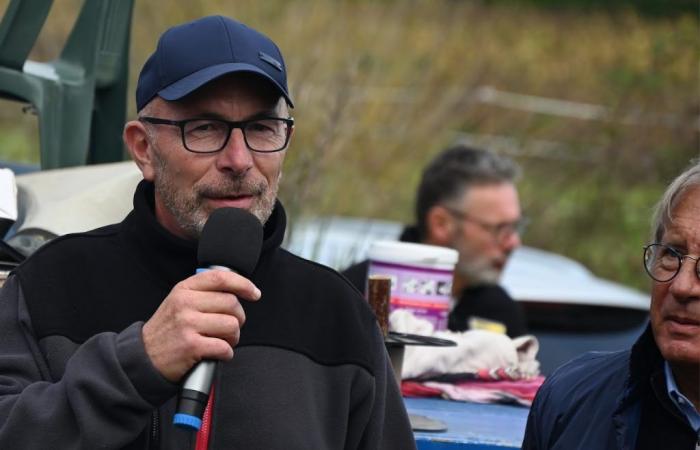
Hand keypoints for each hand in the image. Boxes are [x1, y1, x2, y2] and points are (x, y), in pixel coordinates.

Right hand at [142, 270, 260, 381]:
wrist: (144, 357)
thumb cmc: (167, 330)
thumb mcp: (178, 301)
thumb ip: (202, 292)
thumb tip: (235, 288)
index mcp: (184, 289)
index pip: (220, 278)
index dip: (243, 284)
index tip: (254, 293)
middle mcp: (185, 304)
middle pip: (231, 303)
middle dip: (239, 318)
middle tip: (230, 327)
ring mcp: (187, 324)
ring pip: (231, 325)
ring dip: (234, 337)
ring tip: (223, 341)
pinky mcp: (191, 345)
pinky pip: (224, 346)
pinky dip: (226, 353)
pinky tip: (218, 353)